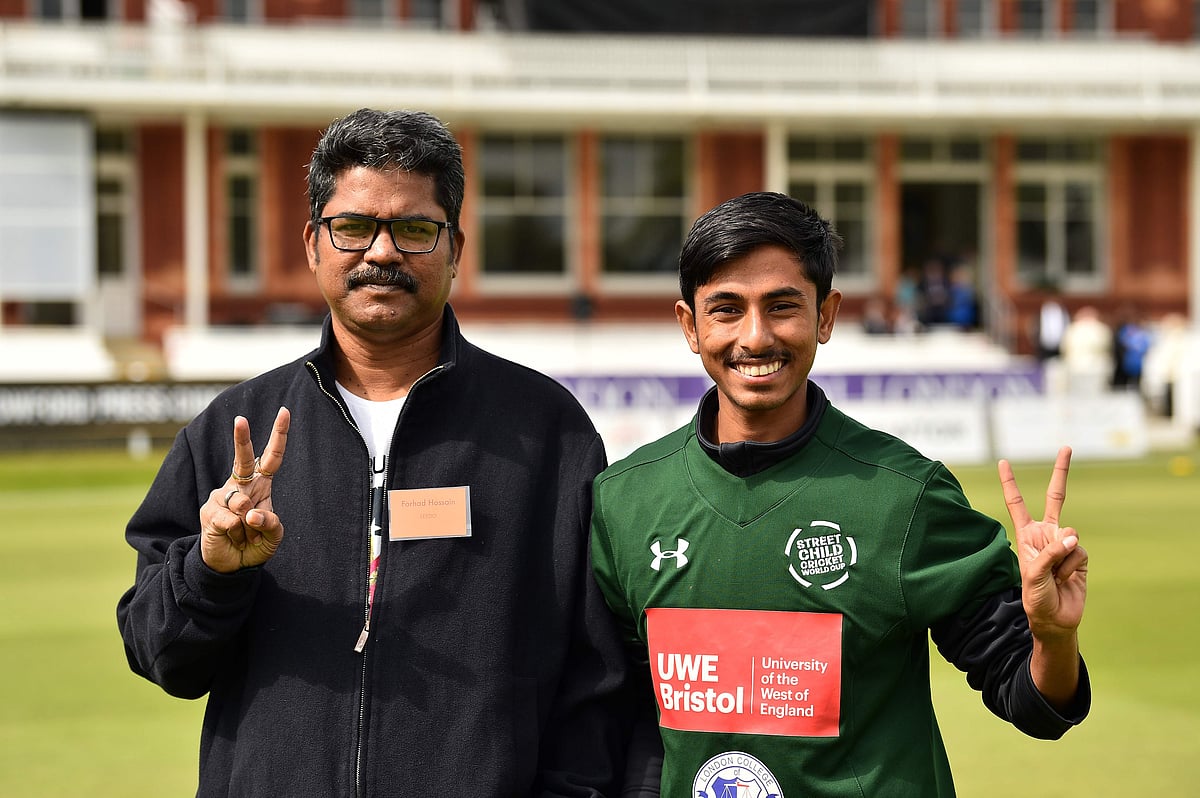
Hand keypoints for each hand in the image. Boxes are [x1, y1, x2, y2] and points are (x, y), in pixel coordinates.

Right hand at [200, 407, 290, 573]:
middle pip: (243, 459)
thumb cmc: (255, 544)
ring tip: (244, 535)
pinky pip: (230, 520)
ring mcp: (222, 497)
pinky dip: (236, 533)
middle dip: (242, 438)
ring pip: (241, 503)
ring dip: (248, 526)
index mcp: (260, 485)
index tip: (285, 411)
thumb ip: (271, 523)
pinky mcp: (209, 512)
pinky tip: (231, 537)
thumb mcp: (273, 536)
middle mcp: (240, 486)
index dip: (279, 435)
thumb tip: (251, 512)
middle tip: (240, 419)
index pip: (271, 457)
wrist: (231, 566)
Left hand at [998, 446, 1087, 641]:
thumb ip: (1050, 552)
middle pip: (1055, 497)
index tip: (1003, 461)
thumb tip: (1072, 537)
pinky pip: (1078, 550)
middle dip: (1061, 472)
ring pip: (1069, 533)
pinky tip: (1065, 578)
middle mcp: (1045, 533)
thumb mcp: (1032, 573)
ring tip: (1053, 575)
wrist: (1055, 619)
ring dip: (1061, 556)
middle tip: (1066, 446)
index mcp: (1026, 534)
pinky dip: (1071, 565)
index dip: (1010, 483)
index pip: (1016, 503)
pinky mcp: (1080, 555)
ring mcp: (1064, 543)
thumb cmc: (1035, 597)